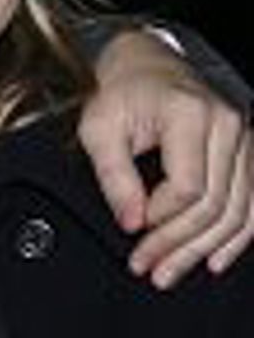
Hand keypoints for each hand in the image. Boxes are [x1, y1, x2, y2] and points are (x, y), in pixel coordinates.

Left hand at [78, 30, 253, 286]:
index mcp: (191, 114)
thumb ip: (113, 176)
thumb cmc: (121, 95)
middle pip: (215, 205)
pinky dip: (238, 235)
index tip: (133, 234)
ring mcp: (244, 138)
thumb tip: (131, 222)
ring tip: (171, 272)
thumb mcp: (98, 129)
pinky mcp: (247, 151)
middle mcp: (227, 124)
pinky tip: (216, 258)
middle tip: (148, 269)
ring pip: (238, 210)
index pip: (188, 188)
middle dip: (179, 245)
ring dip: (205, 249)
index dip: (161, 220)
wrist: (146, 64)